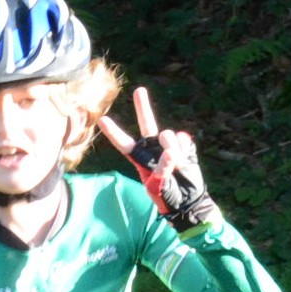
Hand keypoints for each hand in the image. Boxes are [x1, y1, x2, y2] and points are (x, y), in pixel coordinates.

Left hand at [97, 86, 218, 228]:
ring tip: (176, 167)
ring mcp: (169, 145)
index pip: (124, 145)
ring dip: (172, 150)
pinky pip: (183, 140)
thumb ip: (163, 169)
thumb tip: (171, 151)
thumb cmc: (168, 197)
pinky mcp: (184, 145)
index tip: (102, 120)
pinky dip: (185, 151)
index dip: (114, 133)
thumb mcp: (160, 187)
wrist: (189, 200)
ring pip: (168, 136)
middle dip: (143, 107)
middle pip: (147, 124)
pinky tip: (185, 162)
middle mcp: (153, 149)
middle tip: (139, 91)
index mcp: (141, 160)